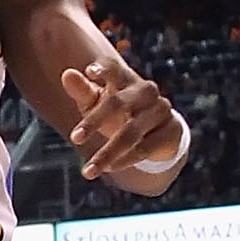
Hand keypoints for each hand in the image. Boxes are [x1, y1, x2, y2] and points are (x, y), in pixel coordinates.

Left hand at [61, 64, 186, 187]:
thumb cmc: (118, 114)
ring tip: (87, 171)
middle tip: (74, 139)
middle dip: (94, 121)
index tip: (90, 72)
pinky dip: (124, 160)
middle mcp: (146, 91)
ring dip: (107, 153)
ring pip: (130, 133)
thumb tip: (67, 75)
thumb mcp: (97, 103)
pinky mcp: (172, 130)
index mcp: (126, 79)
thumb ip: (82, 90)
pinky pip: (145, 148)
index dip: (104, 69)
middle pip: (117, 103)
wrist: (157, 134)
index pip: (114, 69)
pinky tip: (109, 169)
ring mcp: (161, 109)